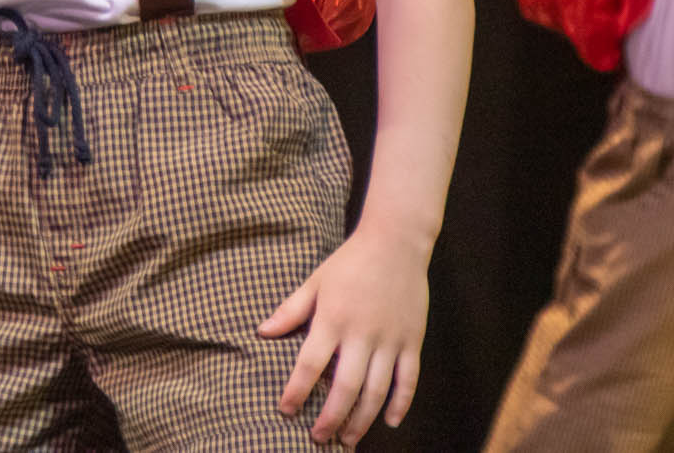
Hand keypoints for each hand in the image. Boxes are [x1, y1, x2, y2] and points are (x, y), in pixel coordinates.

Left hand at [259, 229, 429, 446]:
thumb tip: (261, 332)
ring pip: (376, 391)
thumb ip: (290, 310)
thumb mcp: (316, 281)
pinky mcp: (412, 340)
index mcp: (333, 318)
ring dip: (361, 419)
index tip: (285, 411)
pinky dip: (401, 404)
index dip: (296, 391)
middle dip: (330, 418)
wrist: (396, 241)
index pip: (310, 364)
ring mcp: (390, 339)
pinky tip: (389, 422)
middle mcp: (362, 333)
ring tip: (348, 439)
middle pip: (345, 387)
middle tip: (318, 439)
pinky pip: (408, 380)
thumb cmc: (350, 262)